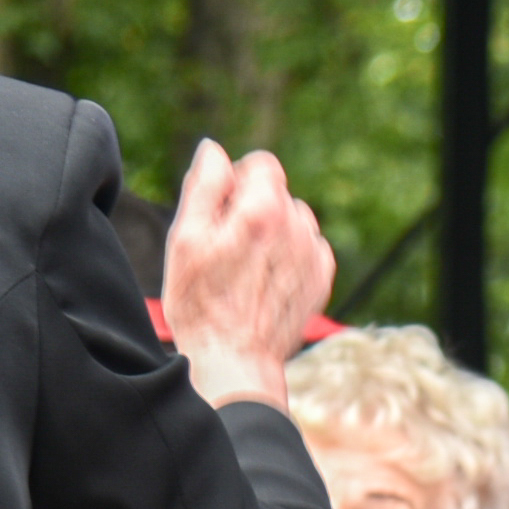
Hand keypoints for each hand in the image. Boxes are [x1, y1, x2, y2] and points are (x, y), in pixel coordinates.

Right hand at [163, 138, 334, 408]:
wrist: (234, 359)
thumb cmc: (200, 301)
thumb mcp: (185, 237)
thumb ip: (203, 183)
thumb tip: (214, 149)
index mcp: (263, 208)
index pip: (261, 163)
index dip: (235, 181)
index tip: (219, 212)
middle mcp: (298, 224)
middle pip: (276, 192)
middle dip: (252, 207)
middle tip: (225, 247)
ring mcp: (315, 252)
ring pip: (293, 219)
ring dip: (272, 231)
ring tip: (244, 268)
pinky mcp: (322, 276)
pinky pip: (307, 247)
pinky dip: (288, 256)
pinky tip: (264, 282)